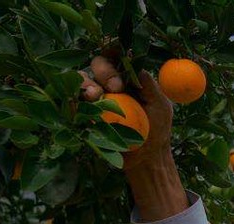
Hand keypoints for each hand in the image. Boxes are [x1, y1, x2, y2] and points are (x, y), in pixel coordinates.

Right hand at [80, 54, 174, 173]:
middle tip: (115, 87)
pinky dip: (74, 102)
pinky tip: (80, 107)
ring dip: (86, 84)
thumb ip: (150, 86)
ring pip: (81, 80)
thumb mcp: (160, 106)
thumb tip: (137, 68)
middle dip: (103, 71)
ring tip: (94, 96)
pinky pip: (73, 103)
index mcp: (127, 77)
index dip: (113, 54)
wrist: (146, 159)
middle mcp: (109, 84)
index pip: (116, 57)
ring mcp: (95, 98)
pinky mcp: (84, 113)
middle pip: (97, 65)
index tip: (119, 65)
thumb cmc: (156, 130)